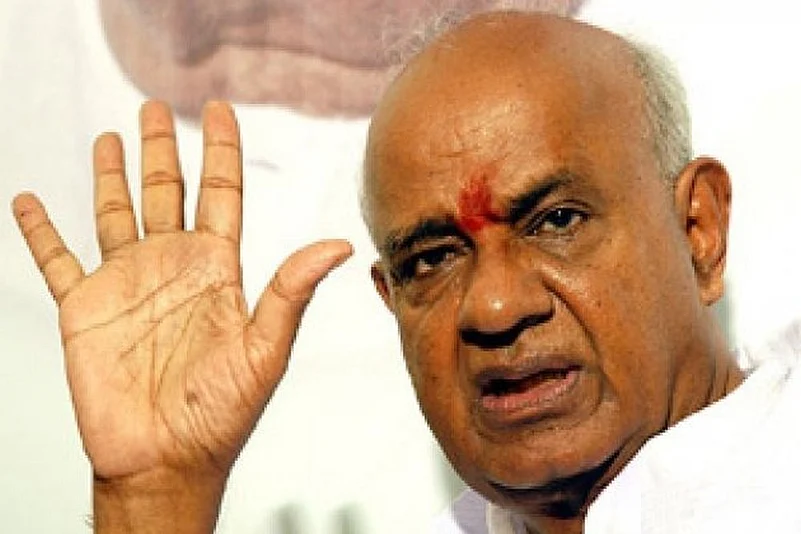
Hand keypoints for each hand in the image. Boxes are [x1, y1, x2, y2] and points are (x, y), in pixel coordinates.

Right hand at [12, 101, 351, 530]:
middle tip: (154, 106)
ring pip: (114, 213)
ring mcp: (127, 284)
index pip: (221, 192)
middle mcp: (172, 268)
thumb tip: (341, 244)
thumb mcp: (264, 349)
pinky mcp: (84, 309)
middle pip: (166, 191)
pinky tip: (29, 201)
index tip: (219, 108)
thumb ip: (292, 292)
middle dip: (161, 148)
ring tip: (109, 136)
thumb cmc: (221, 414)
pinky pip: (56, 259)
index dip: (220, 149)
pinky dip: (40, 231)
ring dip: (110, 175)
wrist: (165, 460)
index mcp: (216, 270)